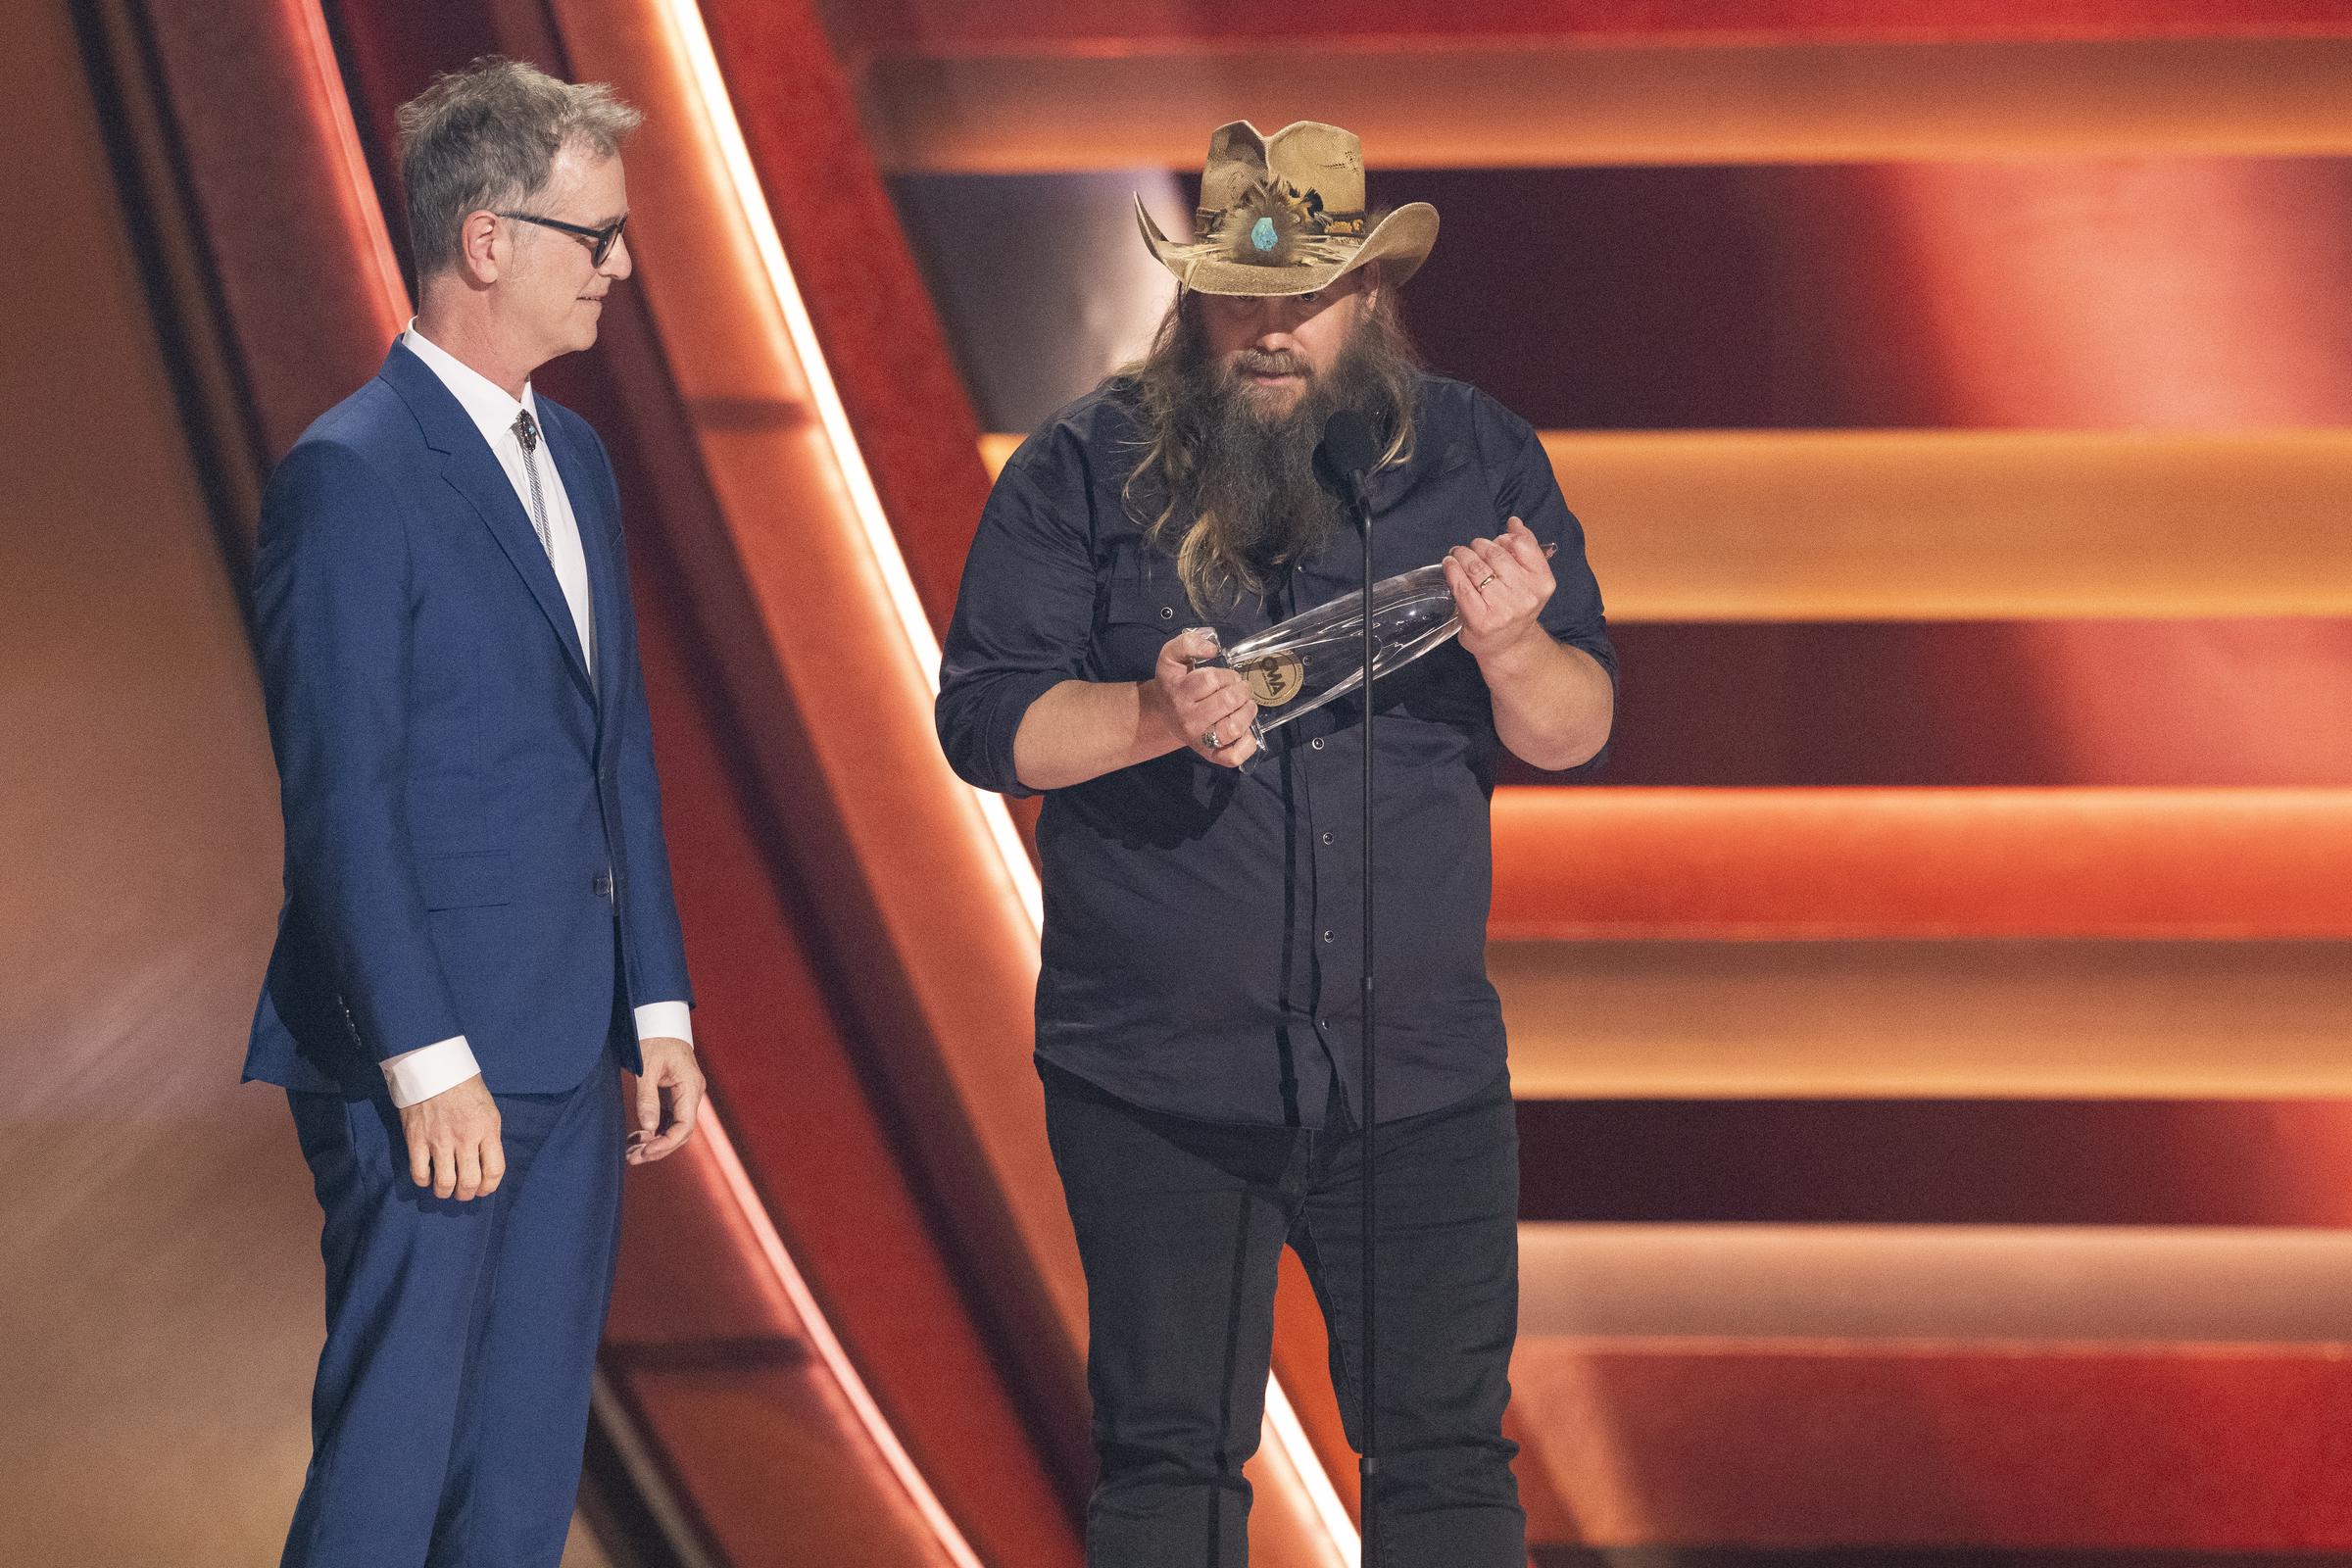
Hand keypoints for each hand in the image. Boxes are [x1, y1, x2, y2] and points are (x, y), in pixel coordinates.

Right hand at [400, 1075, 503, 1200]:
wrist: (434, 1067)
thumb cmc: (465, 1087)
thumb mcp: (488, 1108)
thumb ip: (488, 1136)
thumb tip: (486, 1163)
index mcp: (487, 1129)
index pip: (494, 1170)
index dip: (490, 1187)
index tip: (484, 1190)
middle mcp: (465, 1138)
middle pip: (470, 1182)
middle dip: (467, 1194)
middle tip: (463, 1192)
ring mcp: (439, 1140)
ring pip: (445, 1183)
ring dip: (446, 1193)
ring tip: (445, 1189)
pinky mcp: (416, 1139)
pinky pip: (419, 1173)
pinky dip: (424, 1182)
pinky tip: (427, 1177)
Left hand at [628, 1036, 703, 1164]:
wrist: (659, 1020)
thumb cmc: (653, 1039)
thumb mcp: (647, 1067)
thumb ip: (647, 1098)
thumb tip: (648, 1128)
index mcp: (690, 1087)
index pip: (685, 1126)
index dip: (666, 1143)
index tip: (645, 1152)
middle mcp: (692, 1094)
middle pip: (681, 1132)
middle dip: (658, 1148)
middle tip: (632, 1158)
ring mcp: (685, 1095)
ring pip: (674, 1129)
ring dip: (654, 1142)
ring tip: (631, 1152)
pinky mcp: (676, 1095)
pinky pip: (669, 1120)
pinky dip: (654, 1131)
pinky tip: (636, 1137)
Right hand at [1141, 628, 1260, 768]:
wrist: (1164, 715)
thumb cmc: (1176, 683)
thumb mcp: (1172, 657)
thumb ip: (1188, 643)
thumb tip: (1212, 648)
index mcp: (1178, 693)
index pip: (1210, 680)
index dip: (1226, 675)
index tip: (1228, 677)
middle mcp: (1187, 718)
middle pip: (1226, 702)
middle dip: (1241, 690)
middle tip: (1241, 689)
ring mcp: (1199, 739)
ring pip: (1233, 727)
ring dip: (1248, 712)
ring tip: (1247, 705)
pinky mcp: (1211, 755)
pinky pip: (1233, 756)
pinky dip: (1247, 744)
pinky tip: (1247, 731)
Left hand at [1444, 515, 1554, 663]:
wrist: (1508, 646)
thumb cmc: (1516, 607)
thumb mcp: (1531, 579)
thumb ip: (1526, 549)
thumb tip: (1514, 522)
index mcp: (1542, 582)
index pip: (1521, 545)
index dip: (1505, 538)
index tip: (1497, 540)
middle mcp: (1525, 596)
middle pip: (1495, 554)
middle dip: (1479, 545)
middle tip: (1471, 547)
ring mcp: (1502, 608)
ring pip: (1476, 567)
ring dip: (1462, 554)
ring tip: (1457, 553)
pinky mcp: (1480, 619)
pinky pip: (1462, 585)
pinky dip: (1452, 570)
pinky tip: (1449, 564)